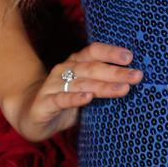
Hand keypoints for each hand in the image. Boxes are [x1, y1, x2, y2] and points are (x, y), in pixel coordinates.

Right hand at [7, 42, 143, 141]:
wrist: (30, 115)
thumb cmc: (64, 101)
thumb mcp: (84, 89)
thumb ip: (102, 83)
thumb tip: (132, 80)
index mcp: (75, 63)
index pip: (93, 51)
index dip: (111, 52)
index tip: (131, 57)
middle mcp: (64, 70)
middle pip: (92, 68)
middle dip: (116, 71)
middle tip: (137, 75)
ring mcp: (53, 86)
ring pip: (81, 83)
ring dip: (103, 86)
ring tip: (123, 88)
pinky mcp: (44, 104)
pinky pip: (61, 99)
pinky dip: (75, 98)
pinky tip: (87, 98)